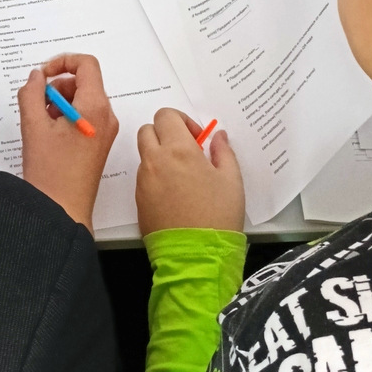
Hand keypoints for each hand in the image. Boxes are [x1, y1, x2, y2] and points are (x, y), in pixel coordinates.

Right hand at [18, 53, 118, 230]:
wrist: (62, 208)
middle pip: (84, 82)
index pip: (86, 64)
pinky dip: (66, 117)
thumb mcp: (33, 125)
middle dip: (57, 87)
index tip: (44, 74)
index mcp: (95, 107)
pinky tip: (49, 135)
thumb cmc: (52, 175)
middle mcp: (106, 116)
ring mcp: (105, 130)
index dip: (62, 62)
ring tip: (41, 124)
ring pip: (83, 99)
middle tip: (37, 104)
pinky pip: (85, 116)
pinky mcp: (100, 142)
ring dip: (59, 103)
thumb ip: (31, 93)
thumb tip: (36, 78)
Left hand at [136, 108, 244, 235]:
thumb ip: (223, 151)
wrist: (196, 256)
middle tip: (186, 150)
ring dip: (160, 156)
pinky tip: (176, 194)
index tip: (196, 137)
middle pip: (147, 130)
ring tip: (183, 176)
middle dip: (165, 133)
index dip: (181, 121)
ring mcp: (143, 182)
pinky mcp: (138, 201)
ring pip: (144, 155)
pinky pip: (143, 178)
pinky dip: (156, 177)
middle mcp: (155, 162)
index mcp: (178, 150)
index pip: (165, 115)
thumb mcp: (232, 180)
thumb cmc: (218, 216)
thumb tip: (218, 136)